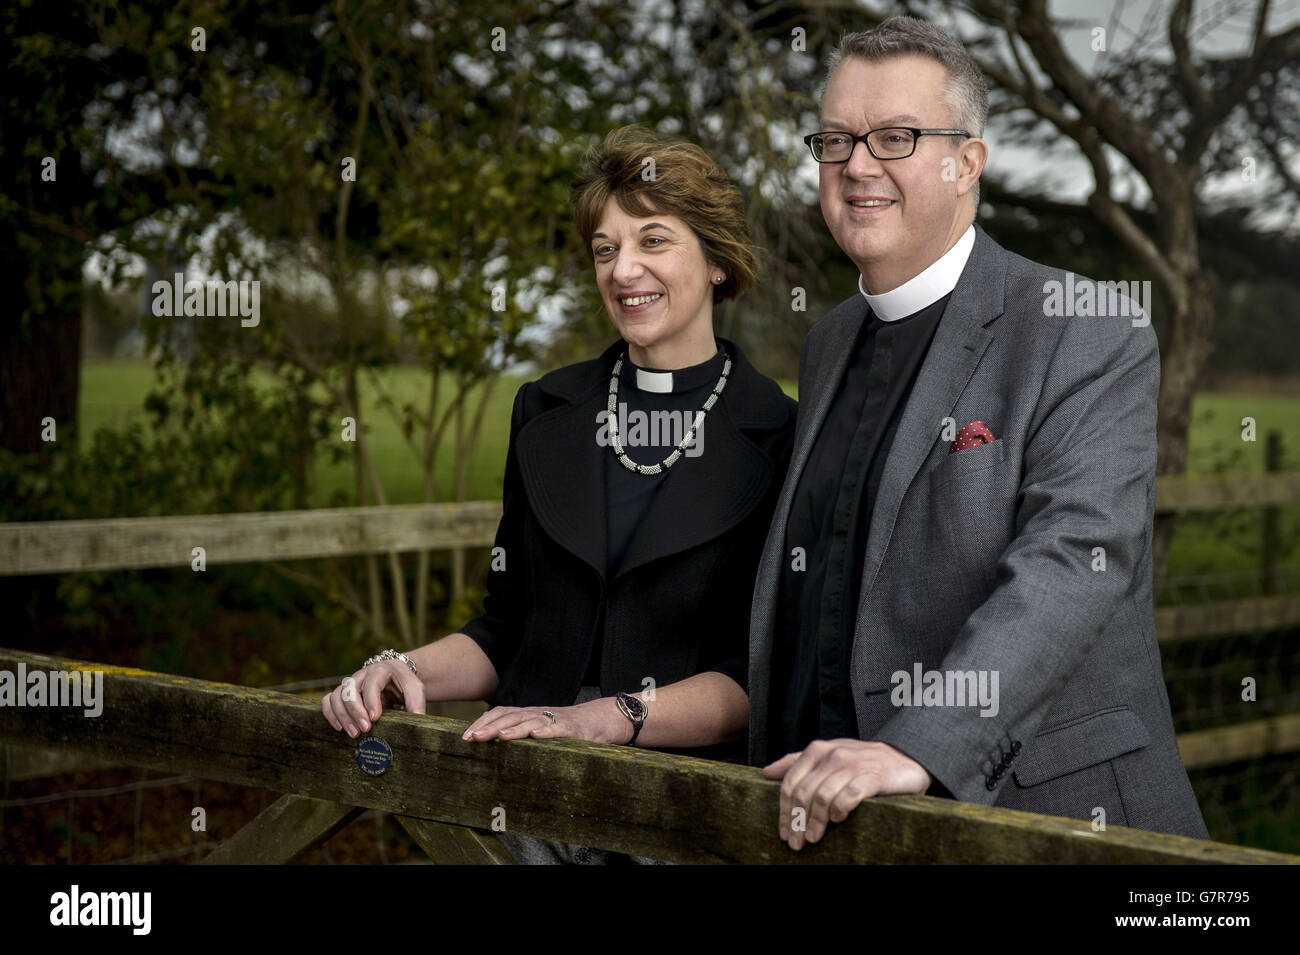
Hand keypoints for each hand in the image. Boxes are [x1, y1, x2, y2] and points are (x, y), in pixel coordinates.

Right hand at [321, 661, 426, 737]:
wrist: (396, 676)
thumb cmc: (405, 683)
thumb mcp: (415, 689)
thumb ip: (417, 703)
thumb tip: (418, 720)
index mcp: (381, 670)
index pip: (372, 682)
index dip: (371, 700)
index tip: (375, 718)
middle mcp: (362, 675)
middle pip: (349, 689)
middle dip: (355, 711)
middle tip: (365, 729)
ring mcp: (350, 683)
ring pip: (336, 696)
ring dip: (342, 716)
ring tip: (354, 734)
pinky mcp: (343, 693)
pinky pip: (328, 700)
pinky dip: (330, 713)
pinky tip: (340, 728)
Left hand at [462, 697, 630, 744]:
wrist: (602, 718)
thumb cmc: (569, 729)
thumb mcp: (541, 730)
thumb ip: (522, 736)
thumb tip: (494, 750)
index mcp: (529, 714)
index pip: (501, 713)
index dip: (483, 723)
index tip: (465, 737)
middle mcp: (539, 714)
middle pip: (510, 716)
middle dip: (489, 727)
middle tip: (472, 738)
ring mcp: (555, 720)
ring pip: (531, 721)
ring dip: (514, 729)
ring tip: (499, 737)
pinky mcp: (573, 728)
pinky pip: (559, 728)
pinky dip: (547, 731)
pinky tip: (537, 736)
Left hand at [763, 739, 930, 850]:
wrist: (904, 757)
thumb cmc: (861, 761)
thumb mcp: (827, 756)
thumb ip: (797, 762)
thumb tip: (767, 773)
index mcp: (817, 750)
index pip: (791, 782)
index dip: (784, 810)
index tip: (784, 833)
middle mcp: (832, 755)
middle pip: (804, 793)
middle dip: (797, 821)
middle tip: (796, 843)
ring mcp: (853, 764)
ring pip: (823, 796)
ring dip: (815, 822)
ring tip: (814, 838)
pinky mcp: (873, 776)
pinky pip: (849, 795)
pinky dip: (840, 809)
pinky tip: (837, 820)